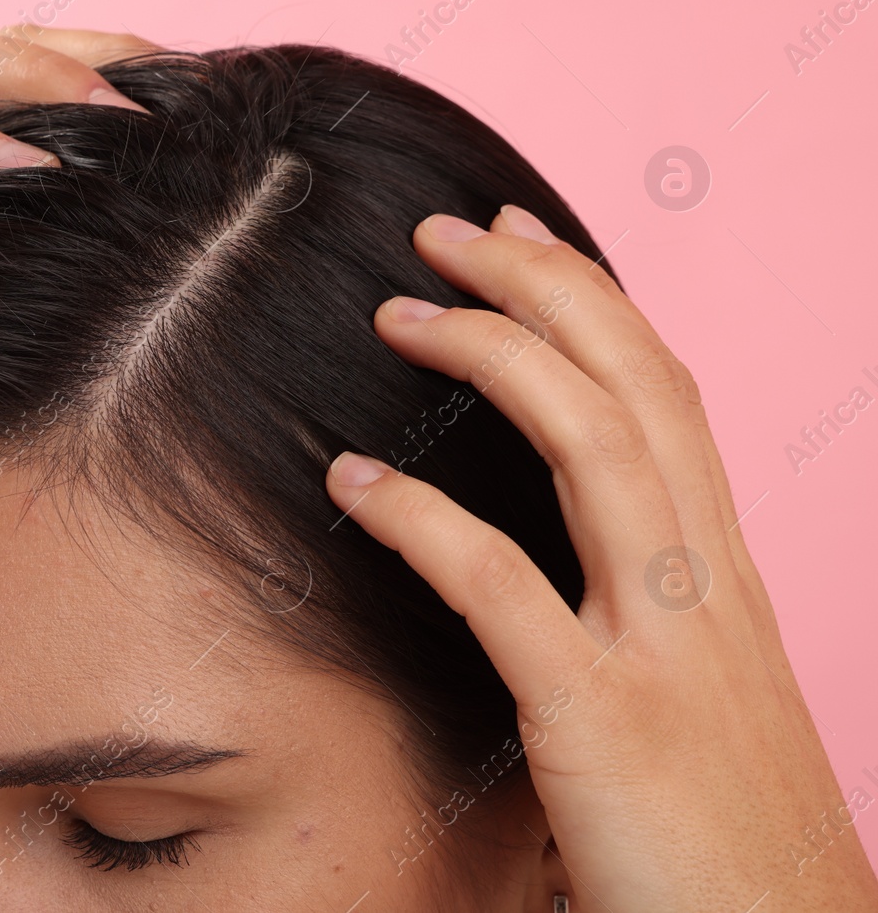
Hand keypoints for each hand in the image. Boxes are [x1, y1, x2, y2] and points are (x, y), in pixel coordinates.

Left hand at [324, 205, 877, 908]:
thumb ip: (641, 630)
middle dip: (542, 286)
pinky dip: (422, 516)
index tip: (521, 241)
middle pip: (638, 385)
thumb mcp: (698, 711)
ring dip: (491, 356)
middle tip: (445, 231)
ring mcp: (666, 651)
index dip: (595, 304)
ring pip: (595, 446)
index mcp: (725, 582)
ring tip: (398, 313)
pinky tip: (353, 480)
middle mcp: (710, 591)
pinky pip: (503, 587)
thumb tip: (554, 584)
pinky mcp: (606, 723)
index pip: (669, 399)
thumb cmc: (727, 852)